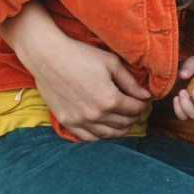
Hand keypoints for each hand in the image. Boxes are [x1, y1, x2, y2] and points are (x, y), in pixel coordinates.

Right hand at [3, 2, 149, 140]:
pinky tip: (105, 128)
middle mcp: (95, 115)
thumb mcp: (111, 63)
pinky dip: (100, 135)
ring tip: (124, 120)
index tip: (143, 100)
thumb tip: (145, 95)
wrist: (48, 57)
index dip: (142, 105)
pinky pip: (88, 138)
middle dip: (134, 117)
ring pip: (108, 134)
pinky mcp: (67, 122)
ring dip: (120, 129)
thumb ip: (130, 82)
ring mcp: (80, 121)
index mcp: (109, 99)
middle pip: (123, 123)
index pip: (134, 109)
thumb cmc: (81, 55)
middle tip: (135, 109)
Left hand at [171, 56, 193, 120]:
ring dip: (187, 105)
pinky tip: (176, 98)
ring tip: (181, 92)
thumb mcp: (193, 62)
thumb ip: (191, 65)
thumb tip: (183, 75)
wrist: (178, 77)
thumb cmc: (191, 70)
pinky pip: (184, 117)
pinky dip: (179, 109)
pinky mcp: (186, 113)